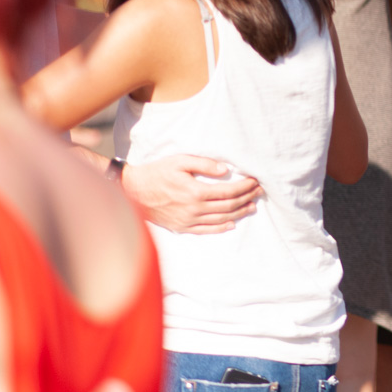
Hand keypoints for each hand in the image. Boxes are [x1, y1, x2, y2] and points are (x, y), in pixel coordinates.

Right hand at [122, 154, 259, 233]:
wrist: (132, 191)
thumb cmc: (156, 172)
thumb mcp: (180, 161)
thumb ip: (204, 164)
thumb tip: (226, 170)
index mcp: (195, 192)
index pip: (229, 192)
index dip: (245, 187)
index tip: (255, 182)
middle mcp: (194, 209)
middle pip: (228, 206)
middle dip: (246, 198)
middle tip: (259, 192)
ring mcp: (187, 220)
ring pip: (220, 219)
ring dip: (238, 213)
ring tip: (251, 206)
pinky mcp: (180, 227)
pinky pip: (205, 230)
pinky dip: (220, 228)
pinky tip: (231, 224)